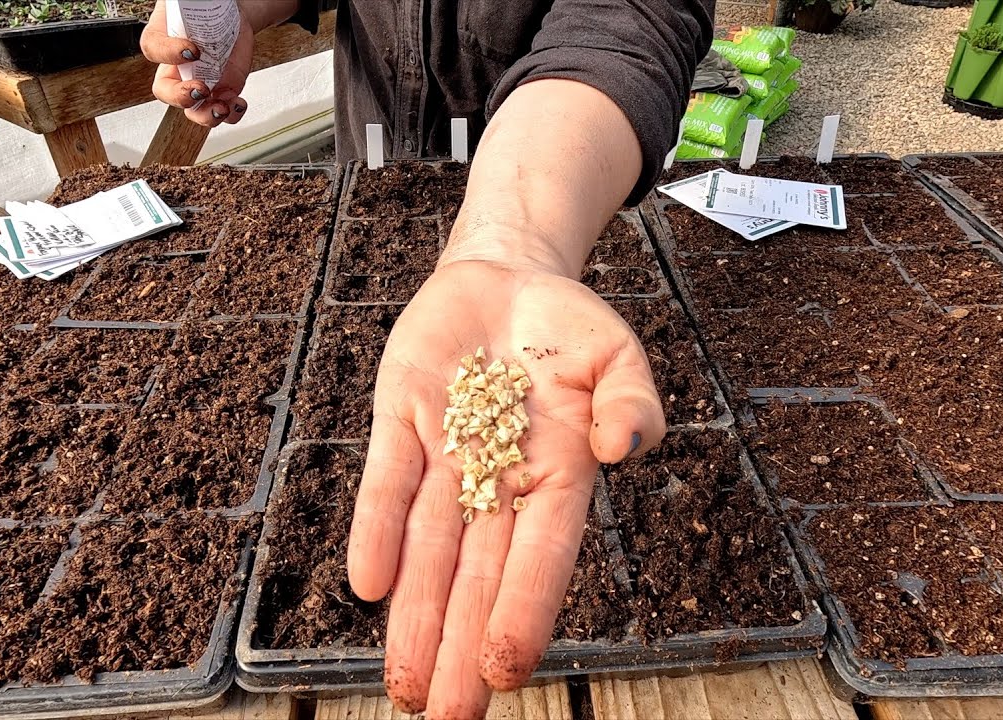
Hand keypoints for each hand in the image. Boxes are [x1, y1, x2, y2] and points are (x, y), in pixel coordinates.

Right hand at [139, 0, 254, 126]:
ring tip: (222, 106)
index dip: (168, 53)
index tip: (192, 50)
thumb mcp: (187, 3)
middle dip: (181, 97)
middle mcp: (178, 67)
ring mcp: (200, 82)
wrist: (231, 16)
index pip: (153, 49)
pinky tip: (239, 102)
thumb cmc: (203, 8)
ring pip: (193, 111)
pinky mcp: (222, 90)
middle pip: (166, 92)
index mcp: (163, 40)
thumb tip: (184, 2)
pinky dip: (233, 113)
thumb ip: (182, 6)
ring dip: (207, 115)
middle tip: (200, 89)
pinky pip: (222, 111)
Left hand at [348, 259, 665, 717]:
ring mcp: (446, 454)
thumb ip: (631, 403)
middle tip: (445, 716)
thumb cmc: (569, 330)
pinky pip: (387, 481)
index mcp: (559, 475)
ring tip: (405, 686)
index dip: (522, 611)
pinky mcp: (399, 420)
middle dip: (458, 645)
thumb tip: (620, 448)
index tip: (507, 670)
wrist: (507, 279)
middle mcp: (497, 480)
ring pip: (427, 547)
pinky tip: (371, 585)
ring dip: (414, 615)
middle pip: (475, 574)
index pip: (539, 555)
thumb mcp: (618, 357)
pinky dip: (377, 529)